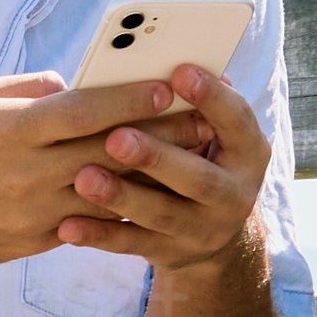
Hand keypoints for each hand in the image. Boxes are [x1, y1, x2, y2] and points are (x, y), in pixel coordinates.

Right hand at [0, 70, 188, 275]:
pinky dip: (121, 207)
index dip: (129, 98)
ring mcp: (30, 213)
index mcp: (9, 130)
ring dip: (153, 176)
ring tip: (191, 159)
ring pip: (108, 192)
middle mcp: (24, 173)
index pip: (82, 111)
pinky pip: (87, 222)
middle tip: (204, 120)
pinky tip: (152, 194)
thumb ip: (25, 88)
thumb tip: (73, 85)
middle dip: (160, 136)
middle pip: (108, 151)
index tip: (169, 85)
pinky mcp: (32, 242)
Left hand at [49, 62, 269, 276]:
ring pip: (160, 215)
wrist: (215, 237)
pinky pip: (131, 245)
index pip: (237, 121)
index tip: (180, 72)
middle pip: (196, 177)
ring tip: (83, 177)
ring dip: (121, 196)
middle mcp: (234, 196)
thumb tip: (167, 61)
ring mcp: (203, 230)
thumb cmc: (201, 160)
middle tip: (116, 136)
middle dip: (156, 156)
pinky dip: (98, 235)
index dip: (212, 98)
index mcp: (248, 153)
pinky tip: (67, 226)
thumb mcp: (212, 135)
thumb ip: (195, 105)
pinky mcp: (171, 254)